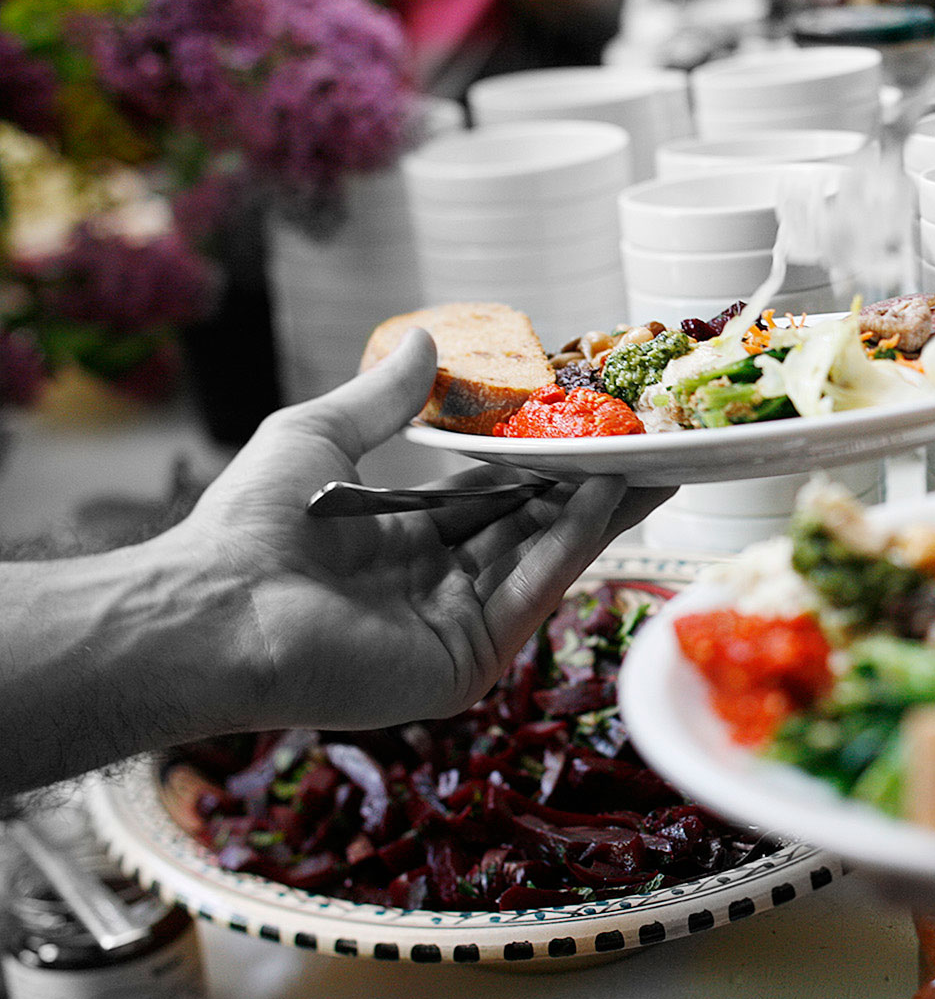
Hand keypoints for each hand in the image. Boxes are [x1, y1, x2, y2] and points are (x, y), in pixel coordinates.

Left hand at [172, 329, 671, 730]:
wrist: (215, 609)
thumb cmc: (246, 528)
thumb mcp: (318, 437)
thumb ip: (381, 396)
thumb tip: (425, 337)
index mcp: (404, 539)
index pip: (494, 495)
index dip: (542, 460)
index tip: (589, 424)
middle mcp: (438, 585)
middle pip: (533, 527)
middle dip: (593, 485)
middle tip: (653, 445)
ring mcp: (457, 626)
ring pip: (544, 556)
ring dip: (599, 508)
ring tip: (654, 459)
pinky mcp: (468, 661)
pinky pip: (529, 590)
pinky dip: (570, 542)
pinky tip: (605, 493)